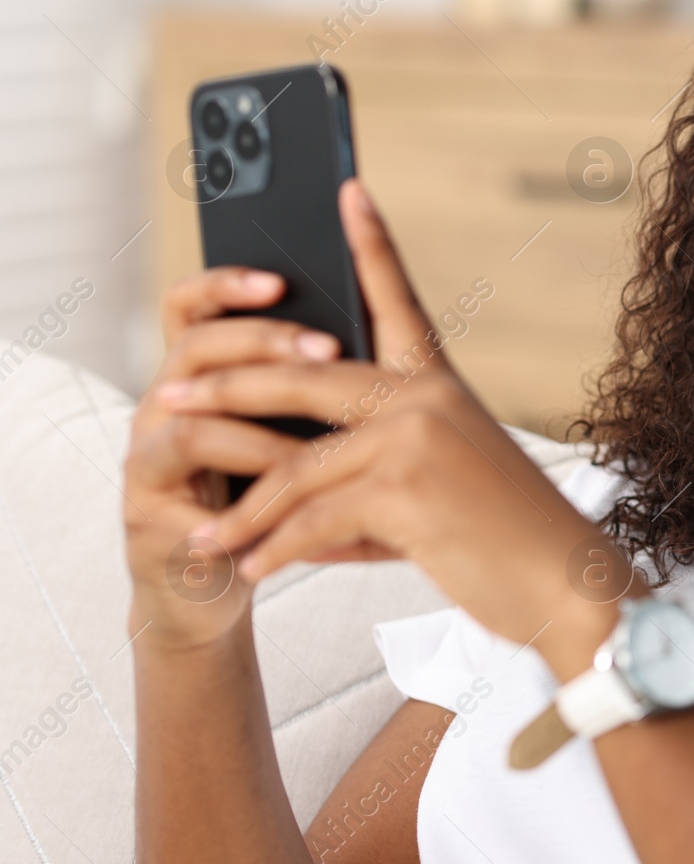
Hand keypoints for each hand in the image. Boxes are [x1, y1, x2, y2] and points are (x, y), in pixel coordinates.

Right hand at [123, 266, 343, 651]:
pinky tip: (295, 494)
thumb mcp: (299, 438)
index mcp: (202, 377)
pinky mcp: (146, 509)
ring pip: (192, 413)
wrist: (221, 585)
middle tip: (329, 348)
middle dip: (266, 341)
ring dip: (267, 422)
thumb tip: (378, 329)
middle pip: (196, 344)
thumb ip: (317, 389)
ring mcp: (145, 454)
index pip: (194, 304)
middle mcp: (163, 404)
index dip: (228, 283)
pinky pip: (196, 490)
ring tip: (325, 439)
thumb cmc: (271, 502)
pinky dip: (251, 484)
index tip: (283, 278)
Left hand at [156, 179, 630, 677]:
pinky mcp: (402, 492)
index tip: (347, 190)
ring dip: (245, 511)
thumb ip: (380, 467)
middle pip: (302, 375)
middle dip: (228, 388)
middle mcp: (426, 398)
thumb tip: (298, 494)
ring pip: (294, 466)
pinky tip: (253, 569)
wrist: (565, 582)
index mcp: (441, 385)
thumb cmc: (510, 535)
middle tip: (170, 399)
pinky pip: (311, 520)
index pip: (398, 299)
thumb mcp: (450, 480)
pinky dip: (274, 551)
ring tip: (208, 533)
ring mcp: (414, 440)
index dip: (370, 243)